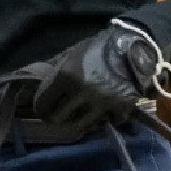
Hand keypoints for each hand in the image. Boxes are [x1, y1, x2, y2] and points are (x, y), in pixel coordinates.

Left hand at [31, 21, 166, 131]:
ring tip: (80, 113)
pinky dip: (107, 119)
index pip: (42, 103)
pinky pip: (109, 122)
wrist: (134, 44)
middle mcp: (82, 91)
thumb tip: (36, 81)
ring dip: (79, 120)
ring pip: (81, 125)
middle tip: (59, 113)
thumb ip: (55, 68)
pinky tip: (105, 110)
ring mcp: (102, 102)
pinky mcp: (121, 108)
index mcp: (66, 75)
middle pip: (58, 119)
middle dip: (56, 116)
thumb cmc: (98, 47)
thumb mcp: (72, 52)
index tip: (43, 108)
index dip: (40, 107)